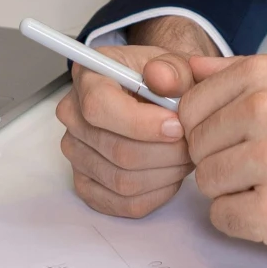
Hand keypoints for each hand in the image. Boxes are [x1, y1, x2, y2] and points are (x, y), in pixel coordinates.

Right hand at [54, 18, 217, 218]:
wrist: (154, 95)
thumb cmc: (160, 79)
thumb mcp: (174, 63)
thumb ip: (173, 68)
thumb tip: (164, 78)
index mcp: (88, 78)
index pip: (100, 107)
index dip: (142, 123)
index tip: (177, 126)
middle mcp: (73, 117)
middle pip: (118, 151)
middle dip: (167, 152)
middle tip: (193, 143)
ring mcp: (77, 154)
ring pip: (124, 182)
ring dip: (166, 173)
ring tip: (186, 155)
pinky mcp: (86, 184)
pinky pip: (125, 204)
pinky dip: (158, 193)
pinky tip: (171, 172)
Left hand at [179, 53, 266, 267]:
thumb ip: (238, 74)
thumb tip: (184, 68)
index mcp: (266, 78)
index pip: (189, 105)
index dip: (208, 128)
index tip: (238, 138)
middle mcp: (266, 112)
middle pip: (195, 146)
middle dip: (221, 161)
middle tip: (266, 168)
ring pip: (206, 182)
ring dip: (233, 193)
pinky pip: (221, 218)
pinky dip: (244, 222)